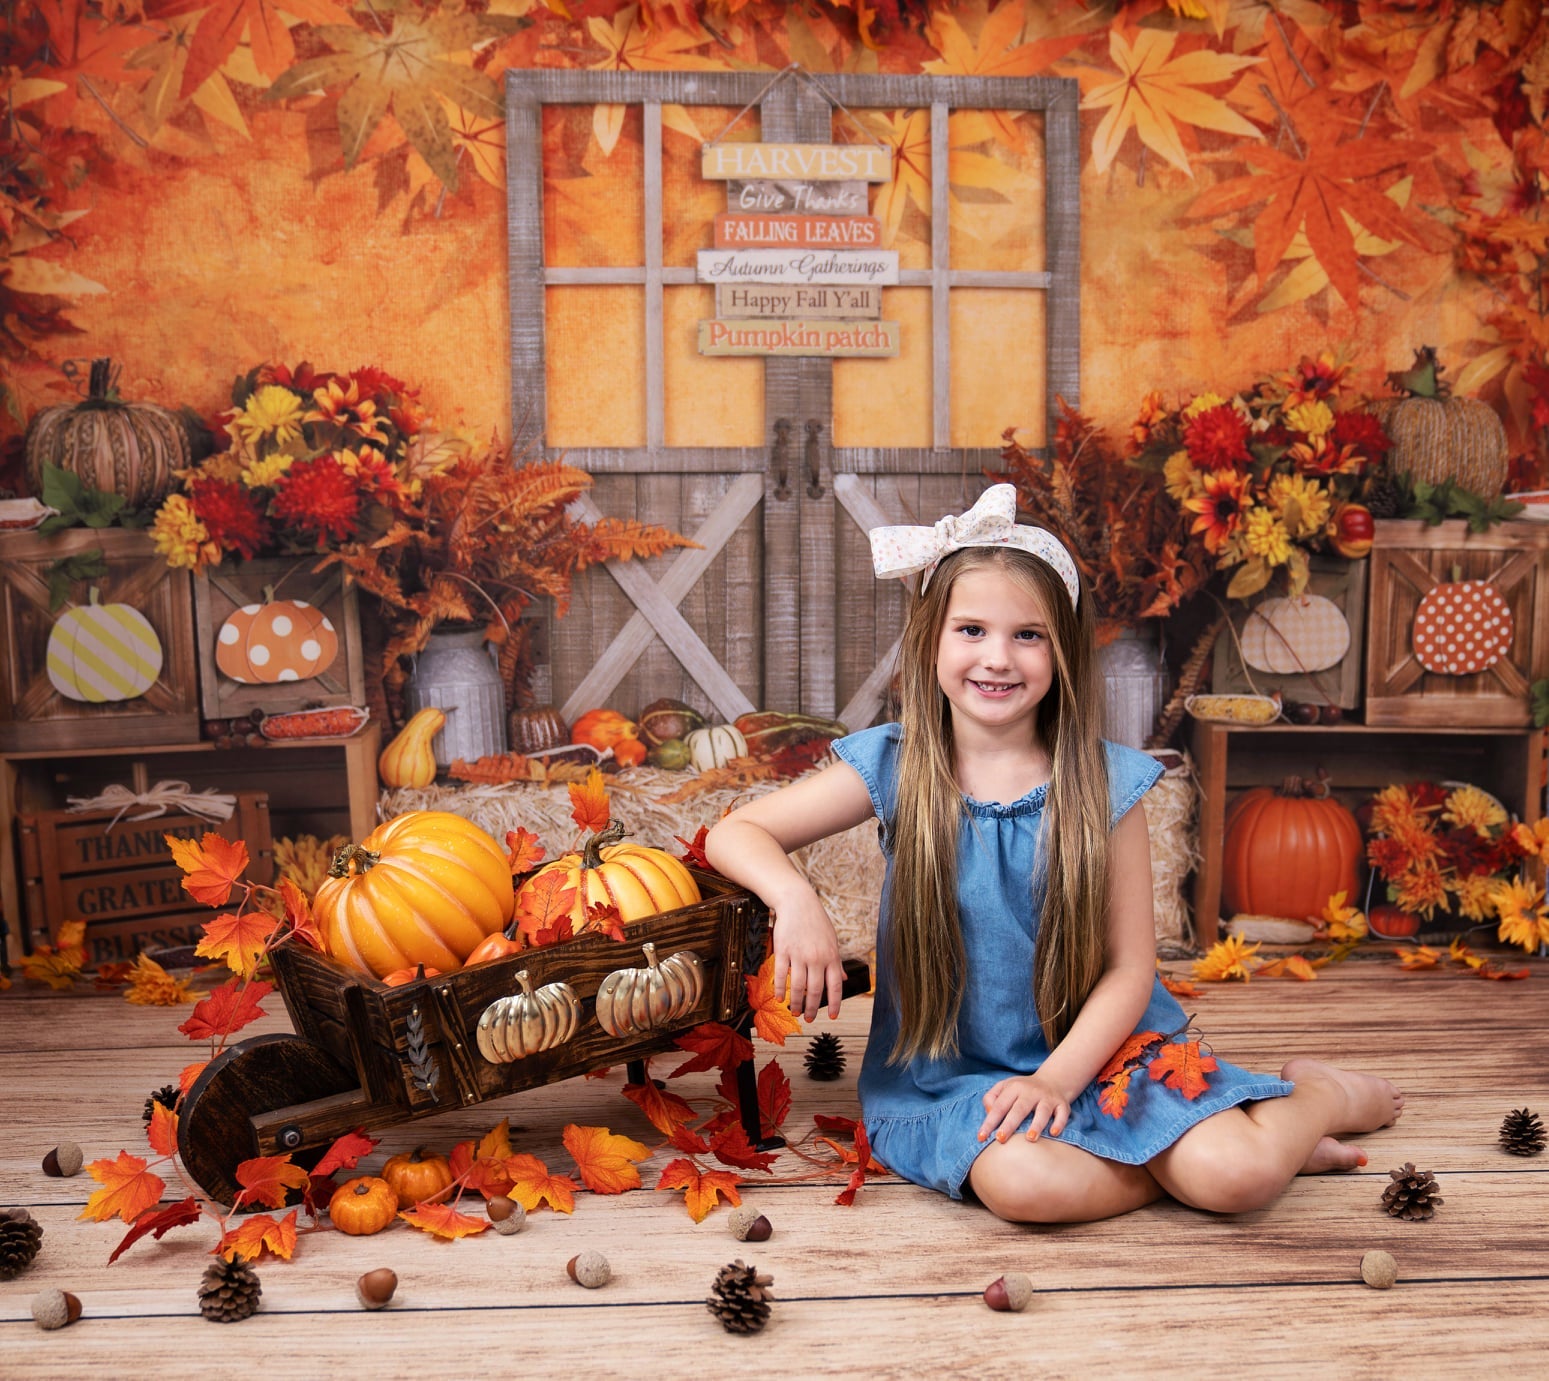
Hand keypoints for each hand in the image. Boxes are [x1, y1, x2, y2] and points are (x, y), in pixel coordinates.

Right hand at [771, 899, 844, 1022]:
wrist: (798, 902)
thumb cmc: (816, 922)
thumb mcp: (832, 941)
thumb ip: (837, 962)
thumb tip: (844, 980)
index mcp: (831, 956)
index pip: (835, 986)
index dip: (834, 1004)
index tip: (832, 1017)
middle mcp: (816, 957)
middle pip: (816, 990)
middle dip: (812, 1008)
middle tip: (809, 1019)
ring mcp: (799, 954)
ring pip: (798, 986)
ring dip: (796, 1003)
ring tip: (794, 1011)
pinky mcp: (783, 950)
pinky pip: (781, 975)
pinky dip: (780, 989)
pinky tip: (779, 998)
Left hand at [977, 1074, 1069, 1145]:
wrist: (1052, 1081)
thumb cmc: (1022, 1090)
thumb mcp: (1004, 1087)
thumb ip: (991, 1098)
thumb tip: (989, 1113)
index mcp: (1014, 1088)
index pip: (999, 1106)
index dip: (990, 1121)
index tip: (981, 1137)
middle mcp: (1031, 1092)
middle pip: (1019, 1109)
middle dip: (1009, 1124)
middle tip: (1000, 1139)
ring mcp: (1047, 1098)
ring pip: (1043, 1111)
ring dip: (1037, 1124)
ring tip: (1030, 1138)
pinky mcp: (1062, 1104)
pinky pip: (1062, 1114)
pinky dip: (1059, 1123)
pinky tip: (1053, 1133)